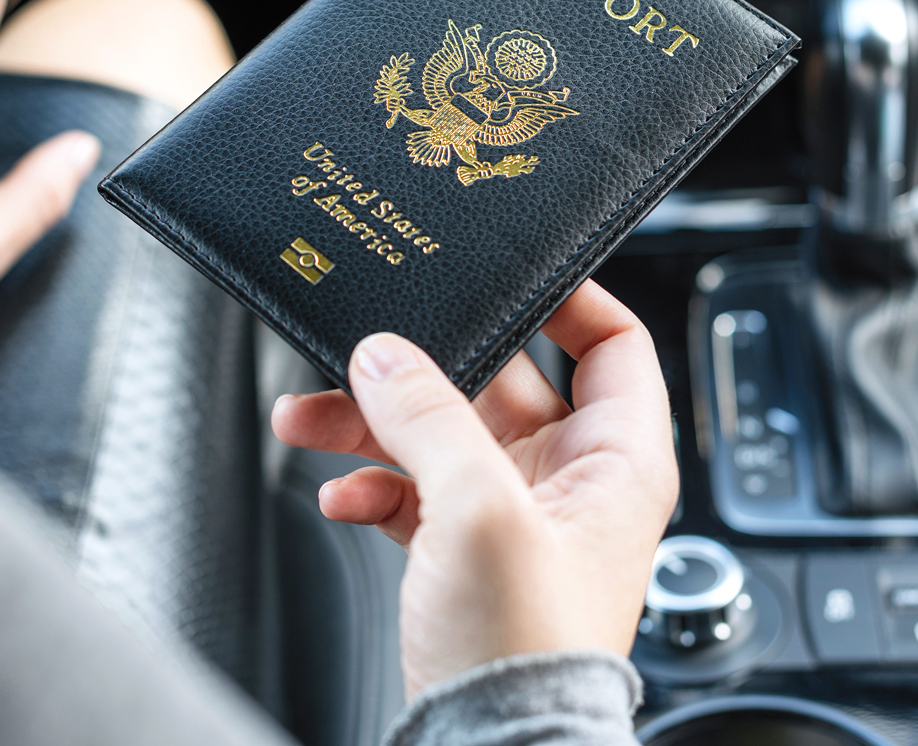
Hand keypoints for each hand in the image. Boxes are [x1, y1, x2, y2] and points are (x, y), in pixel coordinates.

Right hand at [271, 280, 676, 697]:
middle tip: (364, 356)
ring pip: (439, 436)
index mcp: (612, 461)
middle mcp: (567, 480)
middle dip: (420, 370)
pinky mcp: (463, 551)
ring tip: (310, 420)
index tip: (507, 273)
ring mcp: (512, 514)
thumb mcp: (479, 511)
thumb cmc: (526, 649)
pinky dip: (372, 485)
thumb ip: (430, 418)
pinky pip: (412, 491)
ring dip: (372, 425)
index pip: (612, 346)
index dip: (567, 300)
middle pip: (497, 385)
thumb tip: (384, 356)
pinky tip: (341, 495)